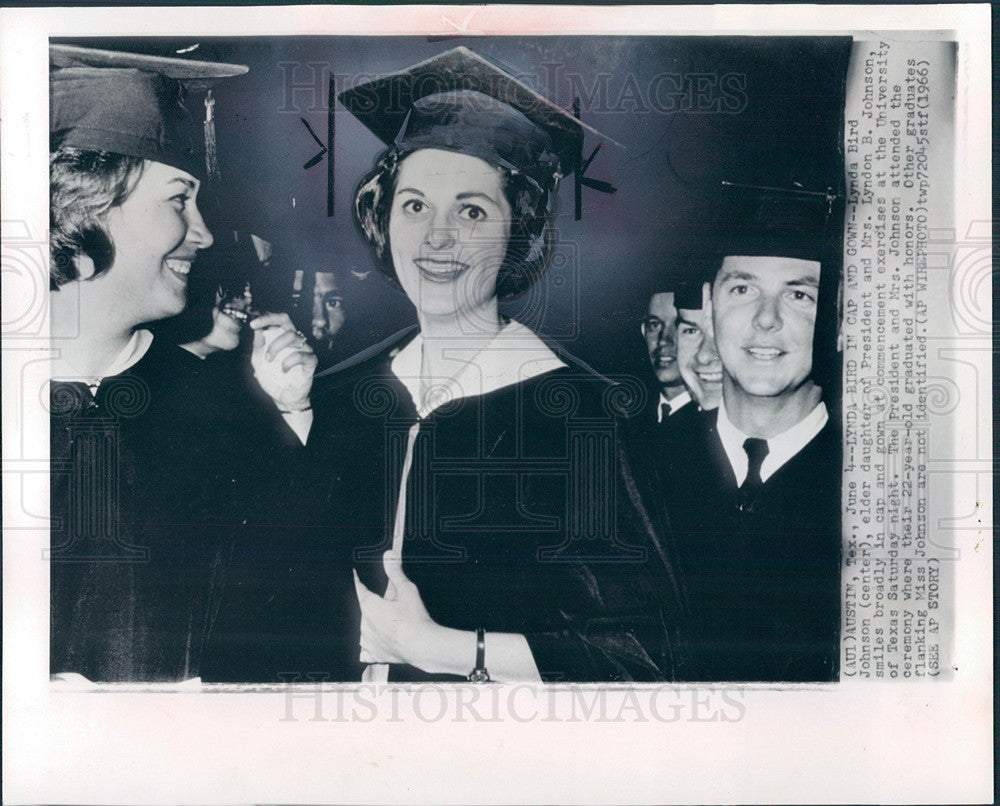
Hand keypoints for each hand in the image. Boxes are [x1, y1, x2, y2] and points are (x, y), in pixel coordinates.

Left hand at [250, 312, 316, 410]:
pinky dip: (289, 361)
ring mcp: (305, 350)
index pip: (281, 320)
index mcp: (284, 337)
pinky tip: (283, 370)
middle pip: (288, 326)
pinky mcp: (311, 361)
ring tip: (271, 362)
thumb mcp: (258, 362)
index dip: (267, 318)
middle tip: (266, 356)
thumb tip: (257, 330)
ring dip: (278, 349)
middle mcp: (296, 341)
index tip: (253, 325)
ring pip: (294, 338)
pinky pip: (302, 354)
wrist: (281, 397)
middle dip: (273, 340)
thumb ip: (258, 346)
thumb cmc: (271, 378)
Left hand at [354, 551, 437, 667]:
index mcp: (369, 607)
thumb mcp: (406, 589)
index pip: (360, 589)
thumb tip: (388, 554)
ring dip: (374, 623)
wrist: (423, 646)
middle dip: (377, 604)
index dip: (359, 581)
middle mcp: (364, 625)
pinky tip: (380, 641)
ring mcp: (368, 642)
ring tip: (391, 621)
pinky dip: (371, 645)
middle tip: (393, 602)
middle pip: (366, 609)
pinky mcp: (375, 655)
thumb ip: (395, 571)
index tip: (356, 575)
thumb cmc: (415, 618)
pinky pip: (366, 649)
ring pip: (365, 628)